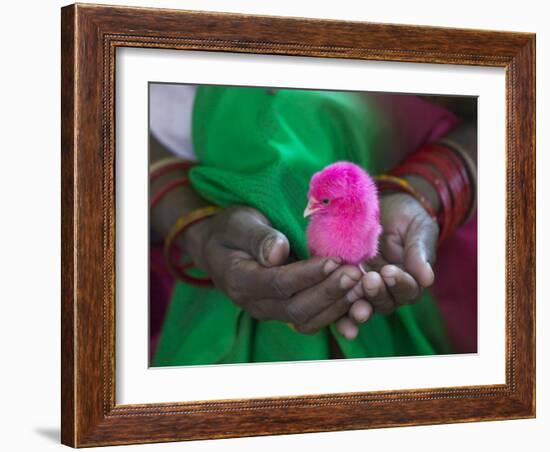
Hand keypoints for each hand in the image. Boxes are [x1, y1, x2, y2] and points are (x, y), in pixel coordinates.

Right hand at [182, 206, 363, 334]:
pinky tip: (356, 296)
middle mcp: (254, 303)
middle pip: (296, 308)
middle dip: (329, 292)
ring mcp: (270, 311)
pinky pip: (311, 319)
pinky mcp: (284, 311)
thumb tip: (278, 253)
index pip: (278, 283)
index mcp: (239, 280)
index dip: (308, 275)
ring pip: (307, 320)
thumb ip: (257, 237)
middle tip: (356, 273)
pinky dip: (335, 312)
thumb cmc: (231, 229)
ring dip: (336, 306)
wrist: (220, 247)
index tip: (335, 260)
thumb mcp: (239, 223)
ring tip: (361, 285)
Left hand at [336, 192, 438, 338]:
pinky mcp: (344, 283)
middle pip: (384, 303)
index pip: (407, 290)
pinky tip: (329, 306)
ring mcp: (364, 289)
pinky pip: (340, 300)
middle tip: (369, 280)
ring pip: (362, 305)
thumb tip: (427, 279)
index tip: (389, 271)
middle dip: (376, 294)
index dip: (399, 283)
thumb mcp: (418, 230)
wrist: (384, 207)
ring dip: (356, 305)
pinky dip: (336, 309)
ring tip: (350, 294)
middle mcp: (388, 291)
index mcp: (409, 282)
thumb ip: (420, 253)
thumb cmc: (407, 219)